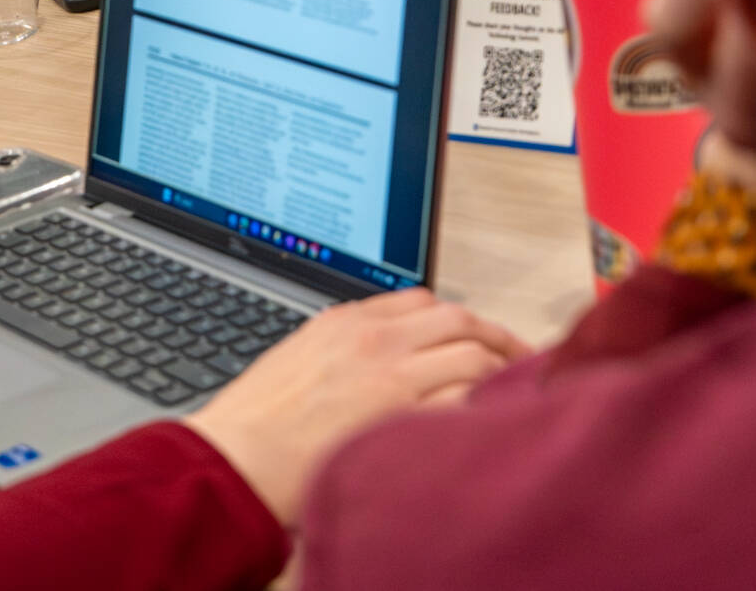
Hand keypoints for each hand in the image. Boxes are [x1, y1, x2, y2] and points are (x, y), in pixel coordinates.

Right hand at [185, 289, 528, 522]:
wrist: (236, 456)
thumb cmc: (256, 421)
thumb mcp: (297, 357)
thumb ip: (344, 347)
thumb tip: (384, 357)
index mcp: (345, 320)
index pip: (422, 300)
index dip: (459, 319)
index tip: (476, 337)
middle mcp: (373, 339)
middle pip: (459, 319)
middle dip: (496, 337)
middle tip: (519, 360)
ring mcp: (391, 377)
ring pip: (472, 356)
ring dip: (500, 373)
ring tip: (513, 395)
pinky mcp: (401, 418)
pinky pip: (463, 402)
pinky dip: (483, 409)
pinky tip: (489, 424)